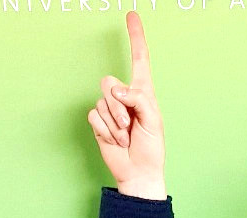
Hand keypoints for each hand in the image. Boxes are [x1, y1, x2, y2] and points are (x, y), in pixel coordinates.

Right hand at [87, 11, 166, 197]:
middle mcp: (125, 97)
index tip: (132, 15)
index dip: (136, 38)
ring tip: (125, 137)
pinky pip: (94, 116)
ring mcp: (110, 109)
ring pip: (102, 101)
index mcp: (143, 93)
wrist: (138, 173)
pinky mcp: (99, 122)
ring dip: (114, 123)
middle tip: (129, 126)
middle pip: (109, 82)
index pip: (139, 60)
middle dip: (118, 106)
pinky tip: (115, 140)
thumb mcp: (153, 122)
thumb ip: (138, 100)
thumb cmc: (151, 149)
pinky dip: (105, 131)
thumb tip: (117, 90)